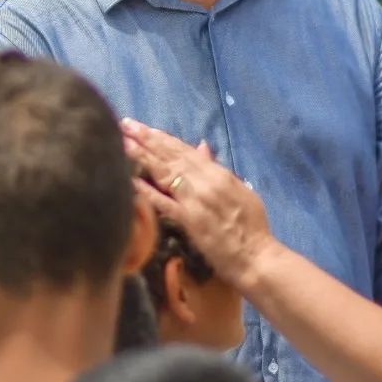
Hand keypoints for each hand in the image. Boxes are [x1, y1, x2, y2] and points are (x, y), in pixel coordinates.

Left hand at [122, 117, 274, 289]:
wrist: (258, 257)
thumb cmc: (252, 227)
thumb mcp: (240, 190)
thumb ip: (217, 169)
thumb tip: (202, 146)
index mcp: (218, 174)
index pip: (185, 150)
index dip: (162, 137)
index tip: (143, 127)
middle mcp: (205, 182)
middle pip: (171, 156)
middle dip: (147, 139)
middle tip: (127, 124)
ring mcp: (196, 201)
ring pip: (165, 172)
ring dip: (142, 155)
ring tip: (124, 142)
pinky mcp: (189, 221)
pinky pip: (164, 203)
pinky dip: (147, 190)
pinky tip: (131, 179)